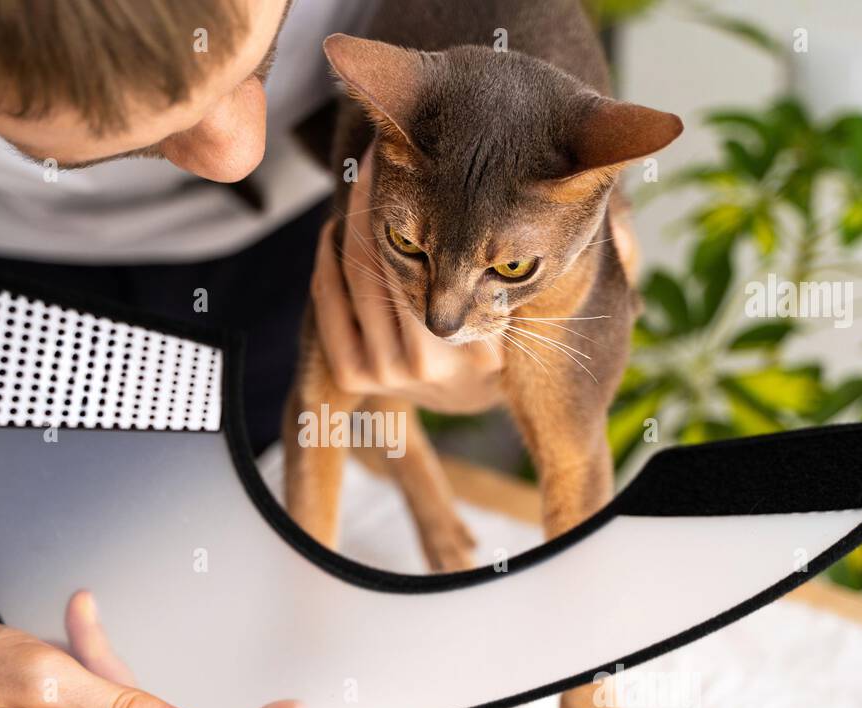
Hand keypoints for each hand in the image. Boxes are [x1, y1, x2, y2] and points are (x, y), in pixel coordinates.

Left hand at [310, 153, 502, 413]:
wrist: (466, 400)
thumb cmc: (496, 339)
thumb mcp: (515, 313)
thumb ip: (507, 276)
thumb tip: (534, 205)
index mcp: (471, 349)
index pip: (439, 268)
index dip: (430, 209)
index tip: (423, 159)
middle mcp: (423, 364)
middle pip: (392, 266)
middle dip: (383, 203)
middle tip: (382, 153)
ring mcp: (382, 374)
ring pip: (357, 279)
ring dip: (353, 223)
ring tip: (361, 181)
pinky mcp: (350, 376)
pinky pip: (329, 304)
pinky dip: (327, 261)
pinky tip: (335, 230)